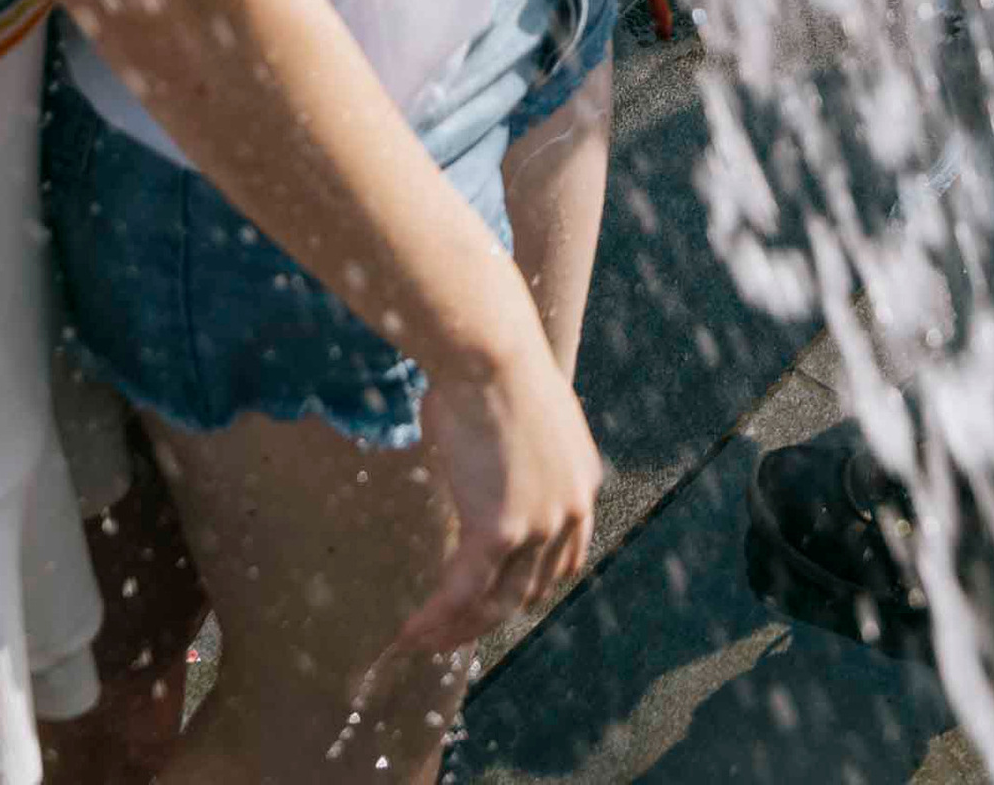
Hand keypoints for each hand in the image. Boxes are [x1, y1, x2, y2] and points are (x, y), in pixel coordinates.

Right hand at [397, 339, 599, 654]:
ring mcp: (538, 526)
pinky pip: (462, 591)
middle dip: (489, 618)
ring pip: (496, 602)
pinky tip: (410, 633)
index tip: (498, 600)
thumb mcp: (521, 414)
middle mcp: (569, 513)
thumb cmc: (493, 365)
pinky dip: (435, 618)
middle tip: (454, 632)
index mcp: (583, 483)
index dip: (529, 586)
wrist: (489, 351)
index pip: (564, 559)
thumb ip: (513, 449)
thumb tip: (476, 444)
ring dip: (458, 629)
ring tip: (425, 641)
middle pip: (530, 590)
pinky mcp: (499, 531)